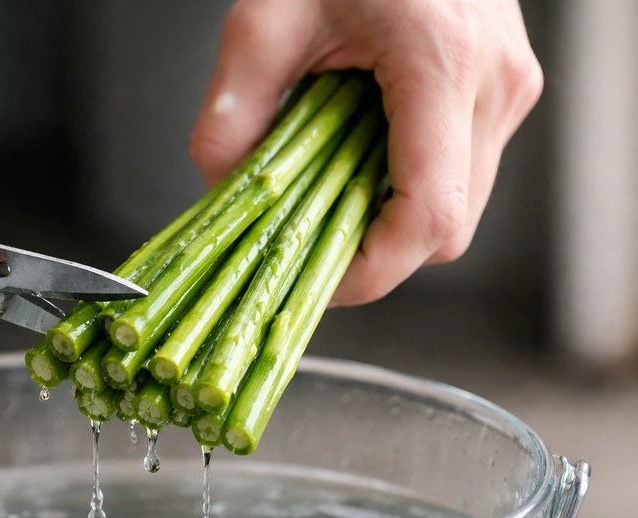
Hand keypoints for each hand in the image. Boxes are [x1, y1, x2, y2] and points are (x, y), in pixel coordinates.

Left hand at [190, 0, 542, 305]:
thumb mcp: (265, 19)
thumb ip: (232, 114)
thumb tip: (220, 191)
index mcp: (443, 65)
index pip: (426, 218)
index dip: (370, 271)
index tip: (317, 280)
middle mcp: (494, 84)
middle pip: (445, 230)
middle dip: (373, 250)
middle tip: (308, 236)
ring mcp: (508, 87)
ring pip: (458, 208)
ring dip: (390, 218)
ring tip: (331, 187)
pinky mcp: (501, 89)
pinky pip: (461, 172)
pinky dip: (408, 185)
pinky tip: (362, 157)